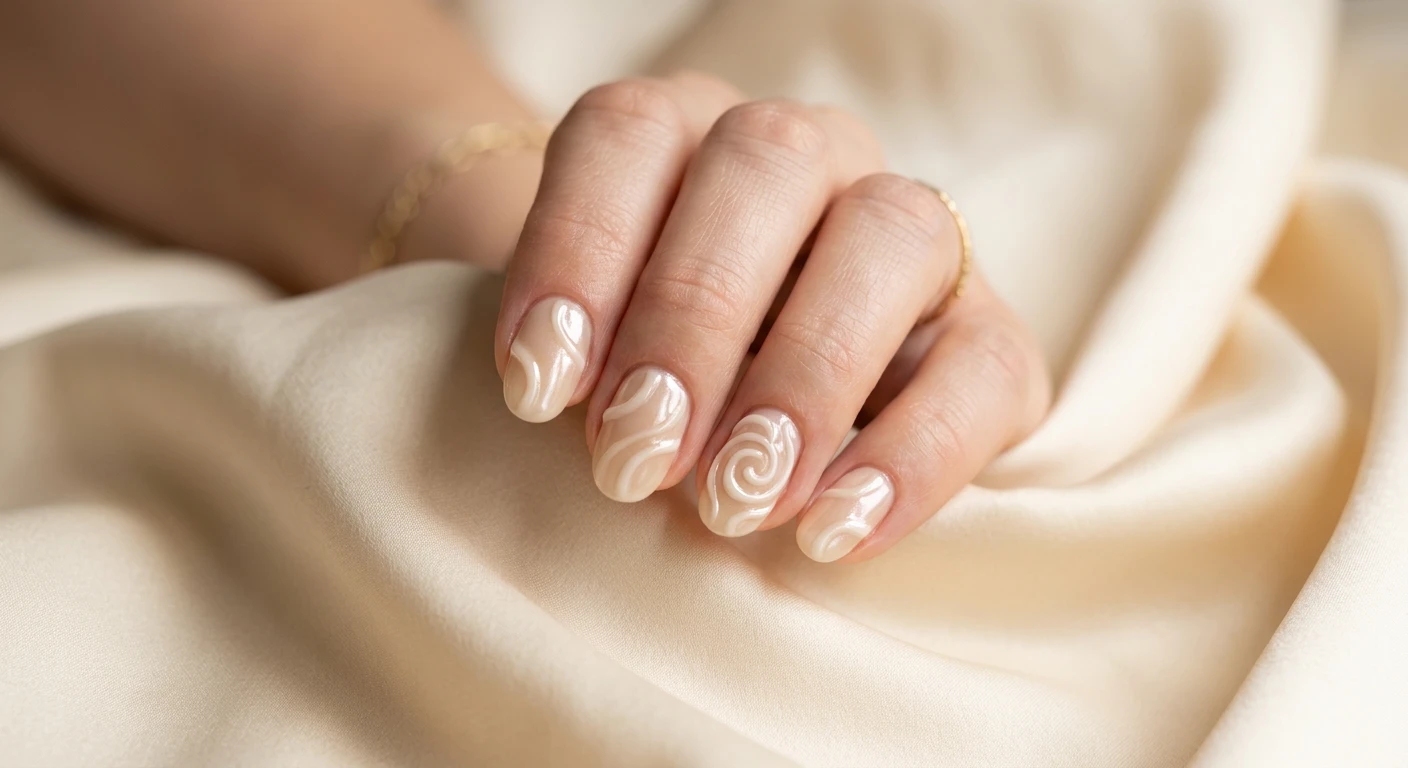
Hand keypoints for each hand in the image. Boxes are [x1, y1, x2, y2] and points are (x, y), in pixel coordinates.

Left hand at [494, 73, 1050, 562]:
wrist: (747, 414)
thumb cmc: (642, 371)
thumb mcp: (592, 350)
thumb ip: (584, 356)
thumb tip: (601, 419)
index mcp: (691, 135)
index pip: (630, 133)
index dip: (576, 249)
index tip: (535, 389)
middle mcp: (812, 156)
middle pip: (766, 165)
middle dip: (690, 317)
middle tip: (634, 458)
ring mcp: (913, 232)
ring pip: (892, 234)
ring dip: (804, 373)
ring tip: (732, 500)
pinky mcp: (991, 334)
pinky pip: (979, 370)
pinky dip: (909, 456)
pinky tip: (828, 532)